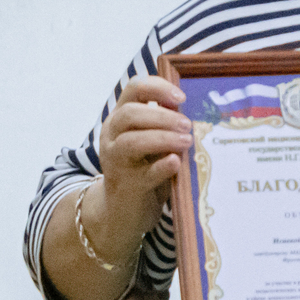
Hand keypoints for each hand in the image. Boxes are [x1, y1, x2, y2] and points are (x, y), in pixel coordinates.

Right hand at [94, 76, 192, 231]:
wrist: (123, 212)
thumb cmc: (144, 170)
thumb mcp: (152, 142)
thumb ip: (164, 124)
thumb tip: (188, 107)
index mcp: (120, 119)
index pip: (133, 88)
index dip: (158, 87)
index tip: (181, 97)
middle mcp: (112, 136)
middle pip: (130, 114)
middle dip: (162, 116)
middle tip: (187, 125)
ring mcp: (115, 162)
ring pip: (132, 142)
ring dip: (163, 138)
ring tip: (187, 142)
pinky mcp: (127, 186)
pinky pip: (144, 174)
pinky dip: (162, 166)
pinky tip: (176, 162)